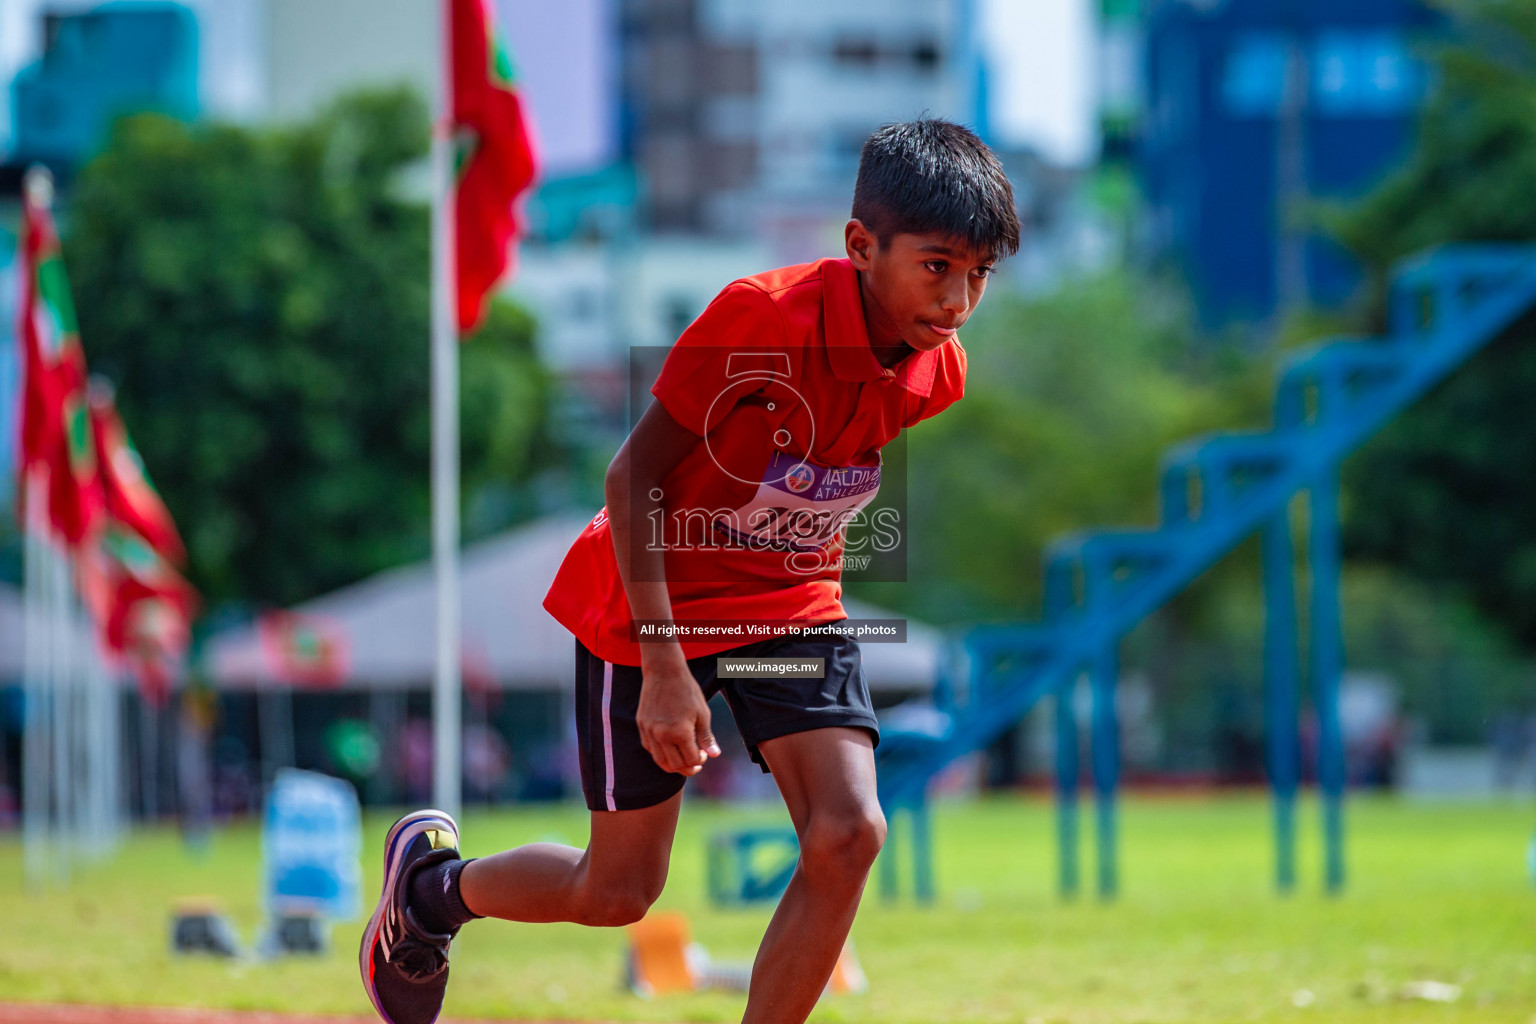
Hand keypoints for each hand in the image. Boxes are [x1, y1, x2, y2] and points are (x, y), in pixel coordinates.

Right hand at [637, 659, 721, 775]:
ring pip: (660, 761)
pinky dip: (660, 753)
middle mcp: (662, 735)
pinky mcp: (641, 726)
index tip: (704, 754)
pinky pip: (650, 749)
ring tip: (683, 760)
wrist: (664, 671)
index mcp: (680, 732)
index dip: (701, 760)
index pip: (691, 760)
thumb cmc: (687, 690)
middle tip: (696, 761)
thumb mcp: (702, 713)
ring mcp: (649, 732)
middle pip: (675, 765)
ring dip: (673, 765)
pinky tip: (670, 748)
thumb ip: (706, 737)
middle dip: (688, 767)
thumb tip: (714, 755)